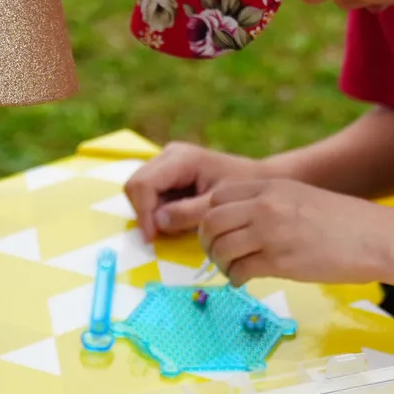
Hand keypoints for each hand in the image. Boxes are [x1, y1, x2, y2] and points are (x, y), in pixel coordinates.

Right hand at [124, 142, 261, 240]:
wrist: (258, 181)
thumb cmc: (242, 191)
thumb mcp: (217, 206)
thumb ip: (188, 213)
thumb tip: (158, 222)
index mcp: (181, 158)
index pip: (143, 184)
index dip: (143, 213)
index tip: (152, 239)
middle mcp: (168, 155)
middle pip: (135, 186)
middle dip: (146, 214)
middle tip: (165, 236)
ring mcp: (166, 163)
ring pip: (139, 192)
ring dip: (152, 214)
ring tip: (178, 227)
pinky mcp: (167, 174)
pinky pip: (150, 195)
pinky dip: (158, 212)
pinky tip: (180, 220)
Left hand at [199, 179, 393, 286]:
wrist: (375, 238)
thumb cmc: (342, 221)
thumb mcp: (300, 196)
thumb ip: (269, 203)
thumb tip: (238, 221)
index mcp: (271, 187)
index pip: (218, 196)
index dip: (210, 216)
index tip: (217, 231)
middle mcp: (266, 206)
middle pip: (211, 221)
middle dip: (208, 241)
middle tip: (217, 254)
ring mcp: (271, 233)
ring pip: (221, 247)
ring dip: (220, 262)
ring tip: (232, 269)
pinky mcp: (280, 261)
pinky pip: (239, 271)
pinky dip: (235, 278)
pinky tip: (244, 280)